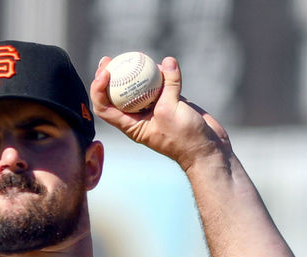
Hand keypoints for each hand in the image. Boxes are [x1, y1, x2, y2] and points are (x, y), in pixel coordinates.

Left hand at [89, 55, 231, 170]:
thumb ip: (167, 85)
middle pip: (118, 95)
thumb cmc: (184, 138)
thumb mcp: (170, 110)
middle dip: (110, 77)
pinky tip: (167, 62)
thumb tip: (167, 61)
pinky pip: (163, 85)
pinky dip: (164, 74)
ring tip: (135, 57)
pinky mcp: (171, 103)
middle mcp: (139, 117)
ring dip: (137, 73)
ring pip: (141, 88)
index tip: (104, 74)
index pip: (105, 108)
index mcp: (131, 125)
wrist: (208, 149)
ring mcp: (155, 109)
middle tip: (108, 60)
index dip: (98, 91)